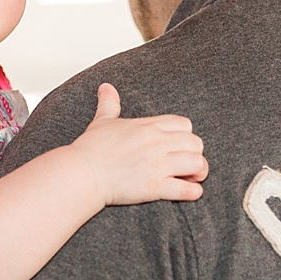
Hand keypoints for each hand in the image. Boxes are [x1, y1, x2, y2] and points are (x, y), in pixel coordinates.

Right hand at [70, 83, 206, 206]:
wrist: (82, 173)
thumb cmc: (91, 149)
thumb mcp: (102, 121)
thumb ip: (109, 103)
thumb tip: (105, 87)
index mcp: (148, 127)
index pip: (185, 125)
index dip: (186, 136)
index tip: (179, 146)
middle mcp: (157, 143)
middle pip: (196, 143)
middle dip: (195, 154)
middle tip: (188, 165)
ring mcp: (158, 165)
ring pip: (197, 163)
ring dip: (198, 172)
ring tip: (191, 179)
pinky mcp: (155, 187)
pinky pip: (187, 190)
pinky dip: (193, 192)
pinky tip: (188, 192)